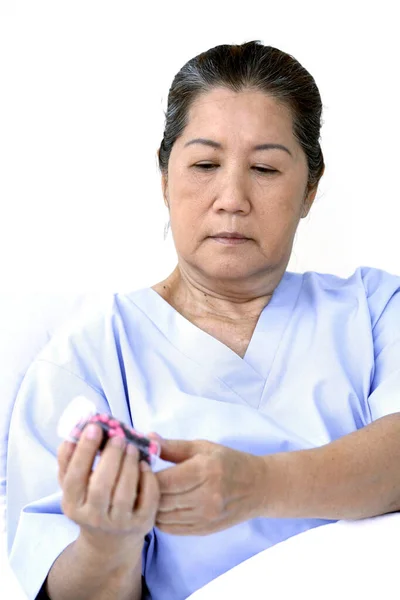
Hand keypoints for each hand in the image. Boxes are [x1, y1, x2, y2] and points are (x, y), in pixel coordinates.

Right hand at [57, 424, 159, 560]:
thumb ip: (69, 459)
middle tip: (118, 437)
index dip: (84, 451)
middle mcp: (93, 518)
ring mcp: (119, 524)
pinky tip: (145, 465)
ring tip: (132, 447)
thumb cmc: (90, 501)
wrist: (110, 542)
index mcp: (72, 505)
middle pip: (100, 486)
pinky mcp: (142, 524)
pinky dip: (148, 479)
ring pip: (124, 493)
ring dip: (129, 465)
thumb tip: (75, 432)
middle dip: (111, 457)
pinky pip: (147, 499)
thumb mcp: (74, 485)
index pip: (74, 477)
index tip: (95, 427)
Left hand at [148, 435, 267, 535]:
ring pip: (162, 517)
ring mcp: (205, 517)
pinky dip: (161, 518)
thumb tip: (147, 439)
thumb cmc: (228, 462)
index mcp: (205, 471)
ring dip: (152, 506)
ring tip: (149, 493)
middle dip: (146, 491)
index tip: (140, 467)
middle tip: (140, 481)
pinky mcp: (203, 530)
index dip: (146, 475)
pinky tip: (163, 505)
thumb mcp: (202, 447)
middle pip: (161, 501)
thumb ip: (172, 446)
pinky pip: (170, 529)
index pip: (164, 481)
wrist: (258, 487)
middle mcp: (206, 497)